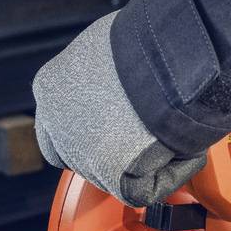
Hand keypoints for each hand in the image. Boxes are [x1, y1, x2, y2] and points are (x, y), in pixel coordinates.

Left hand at [31, 12, 205, 205]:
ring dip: (140, 161)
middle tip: (144, 135)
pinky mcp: (111, 175)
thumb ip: (99, 73)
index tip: (114, 124)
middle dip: (109, 150)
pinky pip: (141, 188)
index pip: (56, 126)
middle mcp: (56, 123)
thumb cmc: (148, 42)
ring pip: (112, 173)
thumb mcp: (106, 46)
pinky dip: (165, 174)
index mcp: (51, 87)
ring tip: (170, 130)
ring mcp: (81, 152)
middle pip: (79, 155)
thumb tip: (116, 82)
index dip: (87, 129)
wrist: (170, 60)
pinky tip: (179, 148)